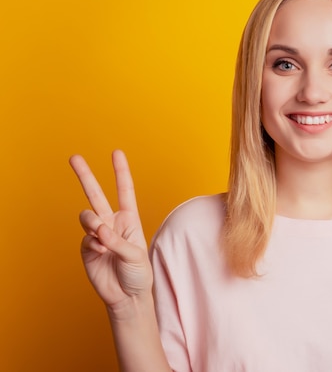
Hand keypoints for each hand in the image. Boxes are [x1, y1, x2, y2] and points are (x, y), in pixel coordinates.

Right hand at [70, 150, 152, 307]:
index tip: (116, 152)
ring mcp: (98, 235)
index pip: (125, 190)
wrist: (127, 297)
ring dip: (92, 222)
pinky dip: (93, 244)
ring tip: (101, 235)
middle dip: (86, 175)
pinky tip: (101, 253)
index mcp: (130, 219)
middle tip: (74, 157)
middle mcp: (112, 223)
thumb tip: (99, 230)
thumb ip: (118, 241)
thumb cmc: (139, 274)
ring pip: (87, 216)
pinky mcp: (87, 249)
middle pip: (96, 194)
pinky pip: (86, 238)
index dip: (121, 171)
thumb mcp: (136, 255)